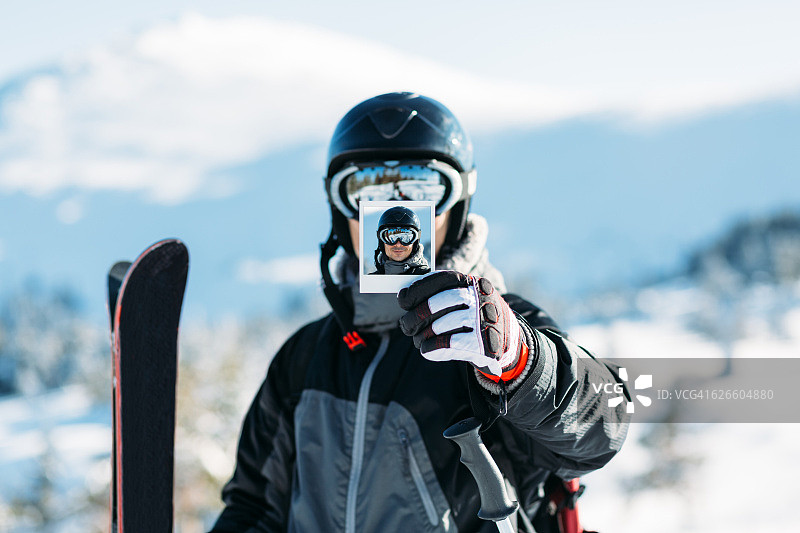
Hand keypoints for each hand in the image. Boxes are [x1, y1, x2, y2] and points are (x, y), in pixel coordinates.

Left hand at [398, 271, 523, 377]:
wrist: (507, 341)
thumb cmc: (474, 317)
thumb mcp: (464, 298)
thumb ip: (440, 294)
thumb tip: (405, 296)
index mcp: (472, 283)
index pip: (440, 280)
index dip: (417, 289)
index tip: (403, 300)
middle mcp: (479, 298)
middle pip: (435, 305)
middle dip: (414, 317)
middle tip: (406, 326)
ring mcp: (482, 321)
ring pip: (438, 327)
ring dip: (422, 336)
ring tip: (419, 340)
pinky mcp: (483, 344)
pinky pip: (447, 345)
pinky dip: (431, 349)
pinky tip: (427, 350)